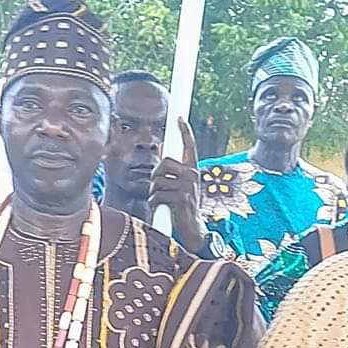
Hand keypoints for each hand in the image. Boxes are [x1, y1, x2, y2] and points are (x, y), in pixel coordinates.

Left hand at [150, 119, 206, 252]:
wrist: (192, 228)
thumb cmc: (183, 207)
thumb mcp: (181, 186)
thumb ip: (172, 171)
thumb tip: (161, 151)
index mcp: (193, 169)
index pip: (189, 146)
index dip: (184, 131)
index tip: (179, 118)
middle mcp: (193, 174)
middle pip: (164, 162)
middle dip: (155, 175)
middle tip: (157, 187)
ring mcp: (187, 186)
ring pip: (158, 180)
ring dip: (154, 192)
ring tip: (160, 201)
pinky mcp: (180, 198)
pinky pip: (157, 194)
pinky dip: (154, 203)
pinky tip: (160, 208)